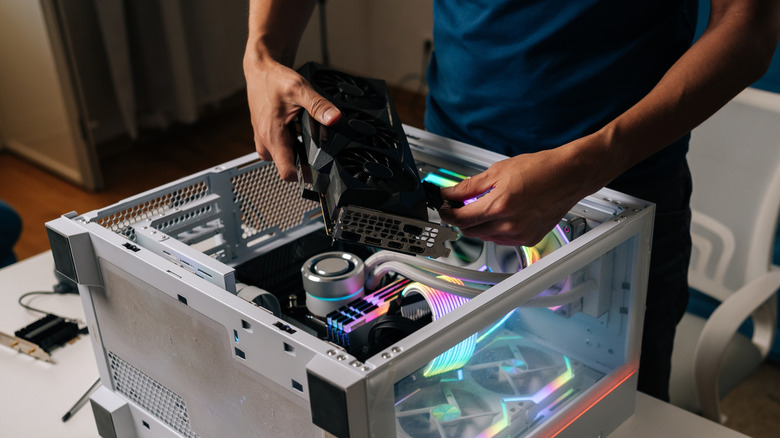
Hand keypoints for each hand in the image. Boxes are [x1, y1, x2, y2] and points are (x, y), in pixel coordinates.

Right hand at [243, 55, 340, 180]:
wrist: (260, 70)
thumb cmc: (275, 79)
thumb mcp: (300, 89)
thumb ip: (318, 106)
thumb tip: (334, 118)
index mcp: (271, 135)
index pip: (287, 172)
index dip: (304, 176)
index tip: (319, 173)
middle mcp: (265, 141)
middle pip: (287, 166)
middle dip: (303, 160)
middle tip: (316, 144)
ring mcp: (263, 139)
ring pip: (283, 158)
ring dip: (297, 151)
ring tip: (305, 133)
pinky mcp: (265, 136)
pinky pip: (280, 149)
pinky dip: (291, 143)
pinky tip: (298, 130)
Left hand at [438, 143, 600, 246]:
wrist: (569, 175)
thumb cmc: (541, 169)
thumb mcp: (498, 171)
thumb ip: (470, 186)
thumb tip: (450, 193)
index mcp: (500, 206)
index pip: (461, 219)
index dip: (447, 213)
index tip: (443, 207)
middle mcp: (510, 225)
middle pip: (471, 231)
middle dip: (461, 218)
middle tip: (458, 205)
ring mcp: (520, 235)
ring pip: (485, 237)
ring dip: (477, 225)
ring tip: (482, 206)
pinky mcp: (529, 239)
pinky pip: (502, 240)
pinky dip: (494, 229)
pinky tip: (499, 215)